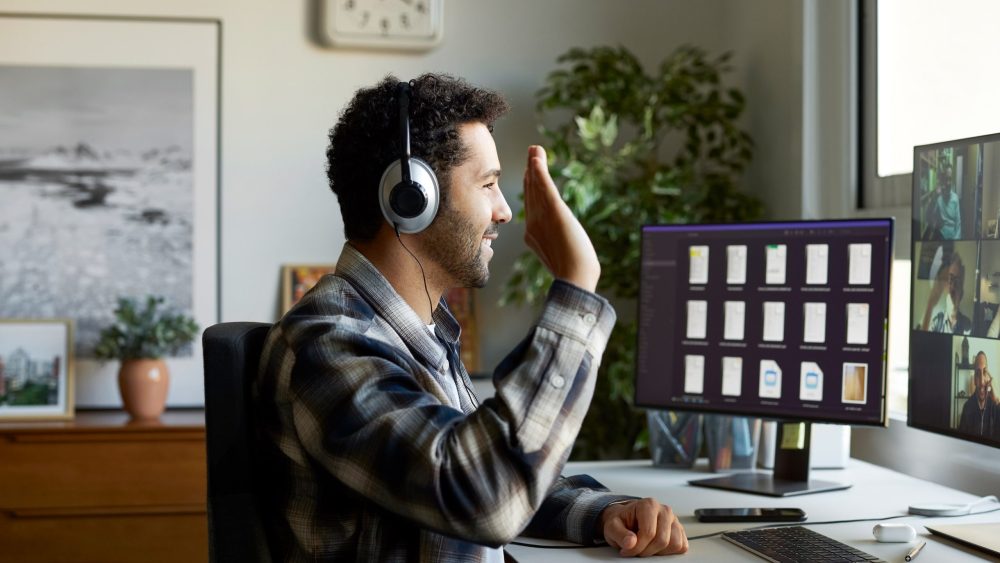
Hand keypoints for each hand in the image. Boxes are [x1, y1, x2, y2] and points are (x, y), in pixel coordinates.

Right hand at [522, 145, 599, 291]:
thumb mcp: (563, 256)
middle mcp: (533, 224)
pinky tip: (536, 158)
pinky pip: (544, 188)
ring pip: (536, 186)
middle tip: (532, 153)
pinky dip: (540, 172)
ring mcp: (542, 218)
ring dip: (535, 165)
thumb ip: (559, 246)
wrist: (574, 280)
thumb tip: (566, 247)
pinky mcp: (555, 212)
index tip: (530, 171)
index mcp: (532, 234)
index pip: (531, 205)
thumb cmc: (575, 275)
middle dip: (531, 171)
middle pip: (531, 192)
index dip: (530, 186)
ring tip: (535, 148)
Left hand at [600, 498, 687, 556]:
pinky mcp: (679, 531)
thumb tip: (630, 542)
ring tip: (645, 547)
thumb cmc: (621, 521)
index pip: (649, 533)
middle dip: (646, 551)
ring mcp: (674, 520)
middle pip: (662, 540)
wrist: (626, 519)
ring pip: (674, 544)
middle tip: (635, 550)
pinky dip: (669, 552)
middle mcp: (664, 510)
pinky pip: (681, 546)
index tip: (627, 549)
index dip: (637, 547)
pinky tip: (655, 547)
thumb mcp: (612, 526)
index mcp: (649, 505)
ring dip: (658, 552)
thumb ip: (619, 534)